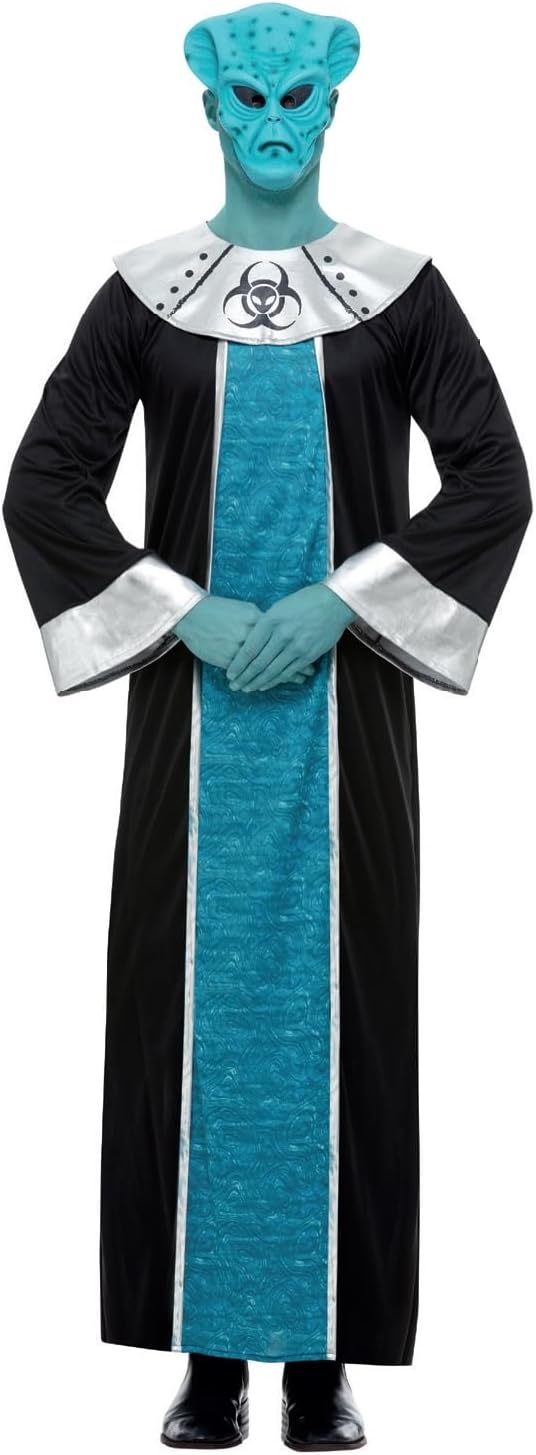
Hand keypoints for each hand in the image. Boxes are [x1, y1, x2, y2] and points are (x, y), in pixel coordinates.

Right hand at [172, 594, 314, 685]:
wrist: (192, 615)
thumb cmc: (219, 610)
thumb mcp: (244, 609)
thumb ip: (262, 621)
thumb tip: (277, 630)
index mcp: (257, 620)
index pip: (282, 638)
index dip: (296, 649)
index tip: (309, 656)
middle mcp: (250, 635)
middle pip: (276, 654)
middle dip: (294, 666)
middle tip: (308, 675)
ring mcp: (238, 649)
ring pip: (263, 666)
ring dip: (280, 676)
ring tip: (295, 682)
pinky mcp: (227, 660)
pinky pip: (248, 673)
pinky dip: (259, 679)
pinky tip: (268, 684)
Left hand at [225, 583, 356, 691]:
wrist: (333, 602)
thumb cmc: (304, 601)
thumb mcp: (279, 607)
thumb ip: (264, 624)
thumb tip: (250, 640)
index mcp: (270, 620)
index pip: (249, 649)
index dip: (238, 665)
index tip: (229, 674)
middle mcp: (281, 635)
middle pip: (258, 663)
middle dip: (244, 677)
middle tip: (234, 686)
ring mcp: (296, 647)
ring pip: (272, 670)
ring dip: (257, 682)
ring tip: (246, 688)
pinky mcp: (308, 655)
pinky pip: (288, 672)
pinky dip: (275, 680)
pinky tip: (265, 685)